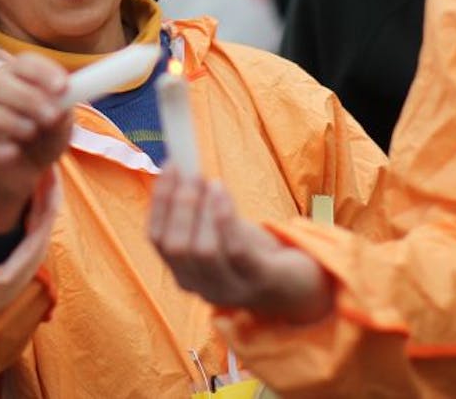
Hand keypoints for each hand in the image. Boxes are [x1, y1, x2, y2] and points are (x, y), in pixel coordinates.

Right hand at [0, 52, 70, 233]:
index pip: (21, 64)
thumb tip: (65, 98)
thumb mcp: (60, 124)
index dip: (41, 72)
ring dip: (7, 120)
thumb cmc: (43, 137)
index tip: (63, 87)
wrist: (27, 173)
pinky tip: (14, 152)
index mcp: (15, 81)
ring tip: (32, 132)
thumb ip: (62, 110)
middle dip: (27, 98)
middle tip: (51, 115)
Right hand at [148, 165, 332, 323]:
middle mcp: (201, 287)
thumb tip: (182, 166)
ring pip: (202, 251)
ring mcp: (231, 289)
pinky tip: (223, 192)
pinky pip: (236, 251)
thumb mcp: (220, 232)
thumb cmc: (254, 252)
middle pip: (176, 247)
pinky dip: (224, 217)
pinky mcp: (260, 281)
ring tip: (211, 182)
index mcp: (184, 273)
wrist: (298, 284)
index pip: (157, 239)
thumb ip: (200, 208)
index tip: (170, 167)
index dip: (159, 201)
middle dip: (180, 204)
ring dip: (201, 209)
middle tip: (192, 173)